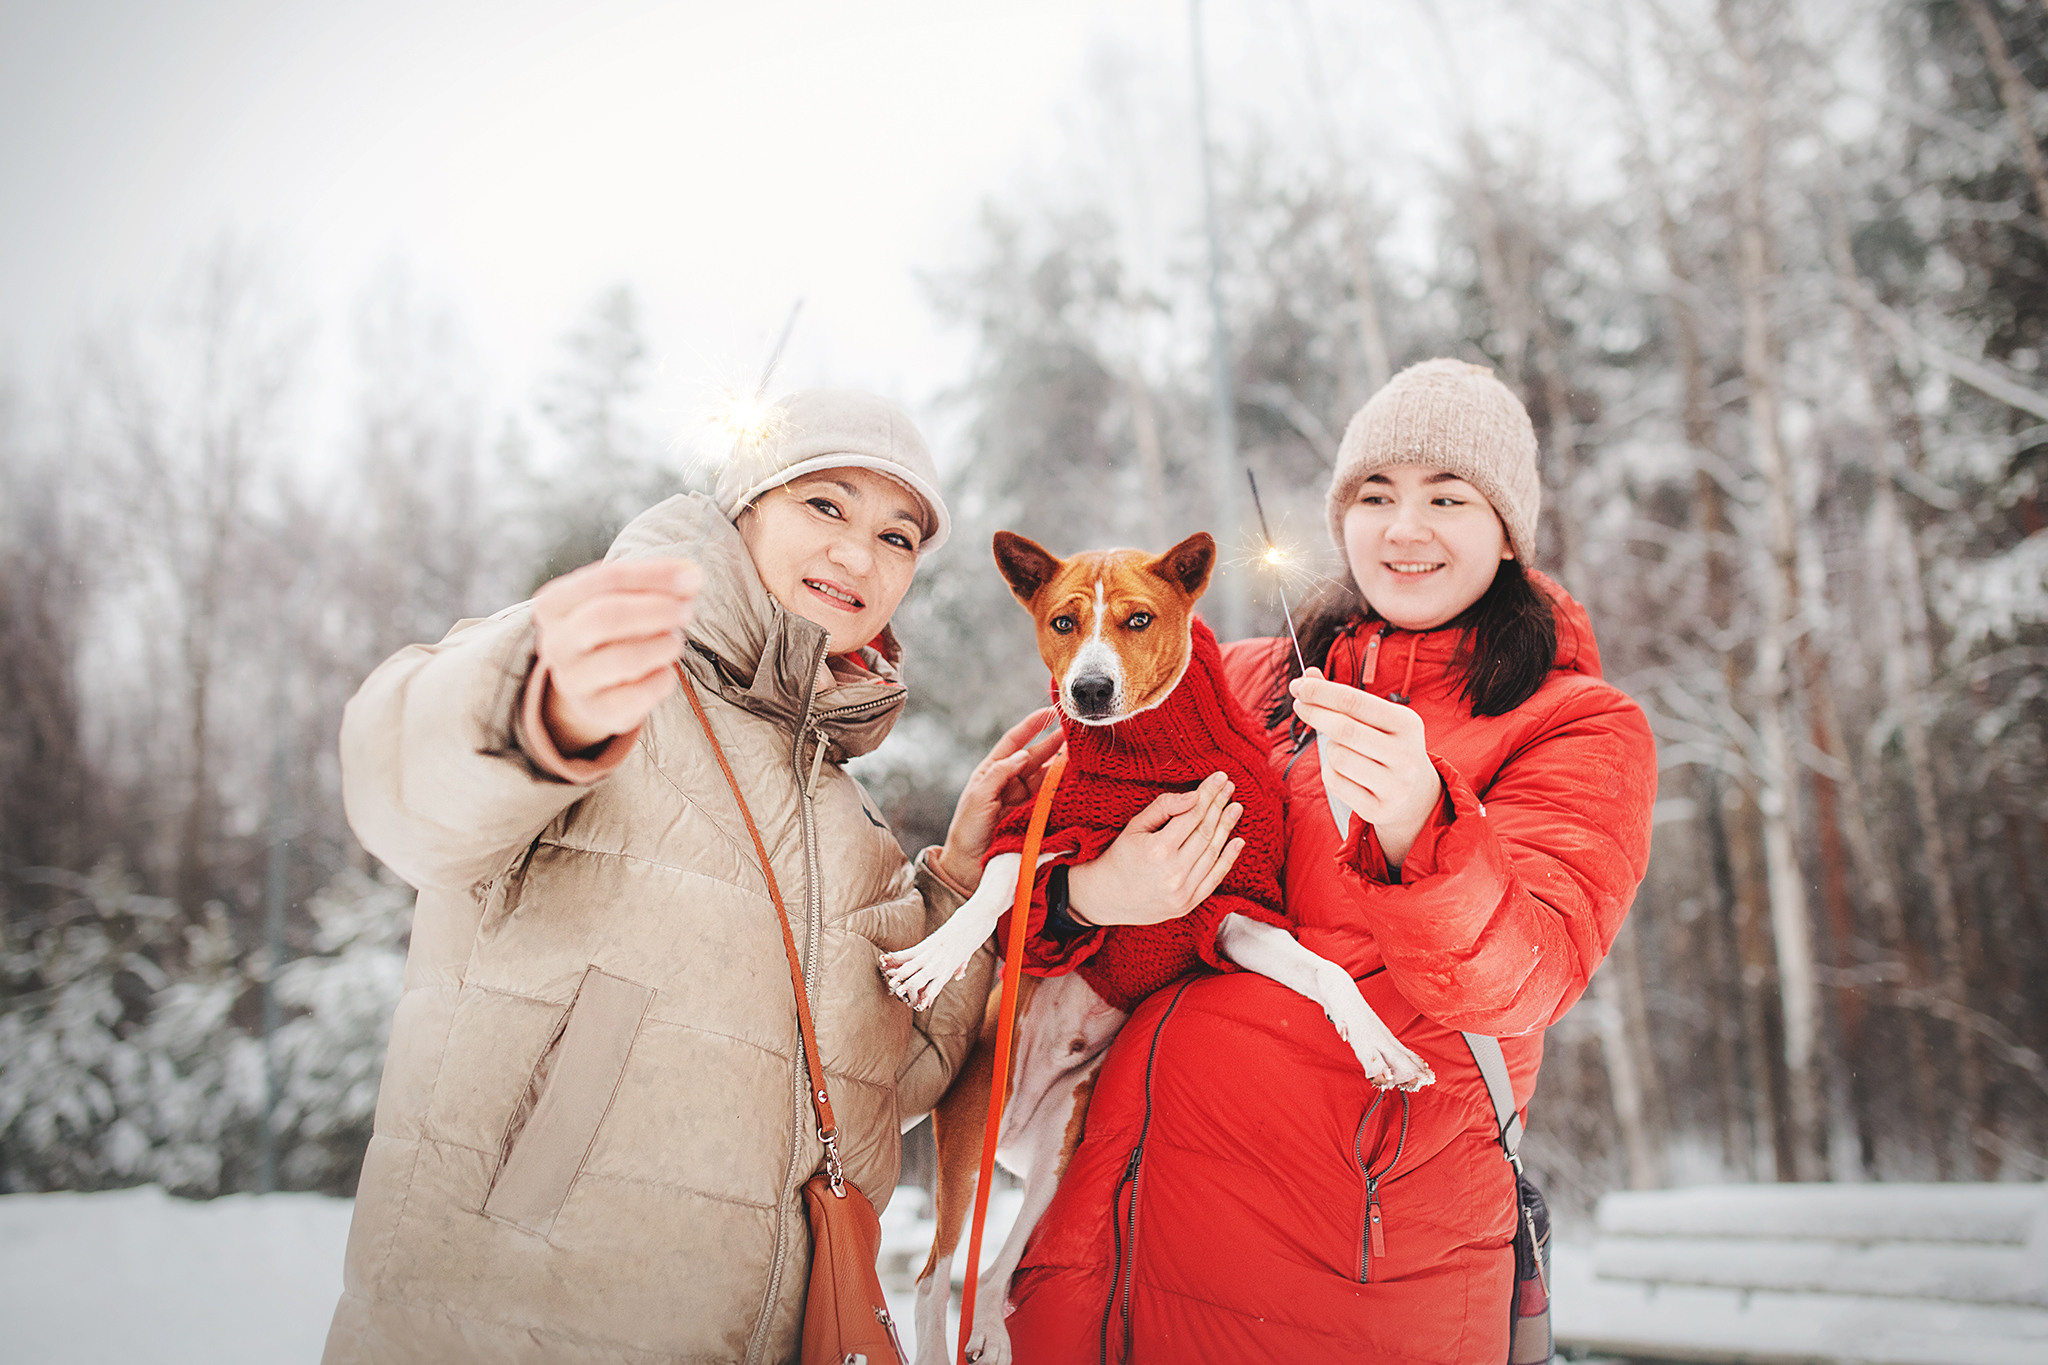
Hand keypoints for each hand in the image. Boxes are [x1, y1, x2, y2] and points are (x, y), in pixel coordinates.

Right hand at [533, 558, 701, 753]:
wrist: (589, 685)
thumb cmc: (611, 631)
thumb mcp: (622, 600)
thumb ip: (654, 585)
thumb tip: (691, 577)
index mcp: (554, 604)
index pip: (607, 579)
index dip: (655, 576)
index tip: (693, 577)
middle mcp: (555, 642)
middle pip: (607, 617)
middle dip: (658, 610)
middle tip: (687, 612)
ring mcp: (571, 680)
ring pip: (624, 659)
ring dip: (663, 646)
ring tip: (675, 642)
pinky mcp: (595, 710)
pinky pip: (637, 694)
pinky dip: (662, 679)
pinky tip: (666, 670)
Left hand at [935, 707, 1062, 891]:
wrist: (968, 869)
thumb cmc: (967, 831)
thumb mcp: (977, 798)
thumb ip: (998, 774)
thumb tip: (1022, 754)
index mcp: (992, 771)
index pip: (1014, 742)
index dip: (1032, 726)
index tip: (1050, 712)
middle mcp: (1010, 782)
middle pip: (1036, 757)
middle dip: (1055, 743)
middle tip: (1076, 732)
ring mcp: (1024, 799)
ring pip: (1047, 776)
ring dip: (1063, 765)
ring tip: (1081, 754)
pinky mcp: (1035, 817)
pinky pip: (1052, 799)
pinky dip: (1064, 789)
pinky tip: (1077, 781)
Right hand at [1066, 772, 1243, 925]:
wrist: (1107, 898)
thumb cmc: (1119, 857)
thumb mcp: (1135, 827)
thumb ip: (1164, 807)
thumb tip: (1194, 796)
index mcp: (1158, 850)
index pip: (1192, 815)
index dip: (1208, 794)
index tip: (1219, 778)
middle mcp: (1174, 872)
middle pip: (1205, 832)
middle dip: (1219, 806)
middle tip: (1229, 788)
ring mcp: (1183, 891)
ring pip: (1213, 852)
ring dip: (1227, 827)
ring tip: (1235, 807)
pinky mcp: (1188, 904)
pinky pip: (1215, 878)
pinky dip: (1229, 859)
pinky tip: (1237, 840)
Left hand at [1288, 667, 1441, 867]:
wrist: (1417, 796)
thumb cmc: (1388, 747)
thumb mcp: (1377, 719)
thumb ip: (1343, 698)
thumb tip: (1307, 676)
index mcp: (1407, 724)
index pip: (1355, 701)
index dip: (1321, 692)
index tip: (1299, 685)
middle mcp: (1405, 755)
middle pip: (1343, 729)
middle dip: (1314, 713)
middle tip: (1299, 704)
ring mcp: (1394, 785)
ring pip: (1337, 757)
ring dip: (1328, 748)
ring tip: (1340, 748)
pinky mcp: (1378, 809)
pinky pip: (1335, 782)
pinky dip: (1329, 772)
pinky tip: (1343, 771)